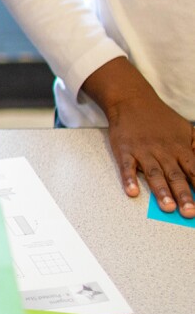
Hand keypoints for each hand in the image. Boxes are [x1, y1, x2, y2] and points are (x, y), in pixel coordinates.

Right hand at [105, 99, 194, 217]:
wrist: (132, 101)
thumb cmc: (160, 118)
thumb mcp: (186, 129)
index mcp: (180, 148)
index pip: (194, 170)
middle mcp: (164, 151)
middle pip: (176, 176)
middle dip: (184, 195)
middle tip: (190, 212)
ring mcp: (143, 151)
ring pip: (154, 174)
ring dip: (161, 191)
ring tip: (168, 207)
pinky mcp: (125, 151)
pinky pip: (127, 167)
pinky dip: (129, 179)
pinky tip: (132, 192)